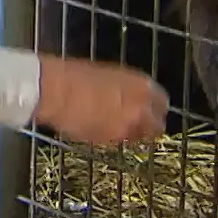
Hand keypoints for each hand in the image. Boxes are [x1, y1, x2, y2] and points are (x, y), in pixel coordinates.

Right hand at [31, 55, 168, 144]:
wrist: (54, 90)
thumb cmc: (77, 75)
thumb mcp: (111, 75)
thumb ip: (128, 90)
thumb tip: (130, 99)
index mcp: (142, 86)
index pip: (162, 102)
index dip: (153, 107)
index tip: (147, 108)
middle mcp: (141, 109)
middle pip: (157, 126)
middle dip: (148, 126)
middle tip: (134, 122)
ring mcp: (126, 128)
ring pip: (137, 137)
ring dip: (130, 133)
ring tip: (112, 123)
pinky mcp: (110, 142)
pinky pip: (117, 141)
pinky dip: (112, 137)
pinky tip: (97, 126)